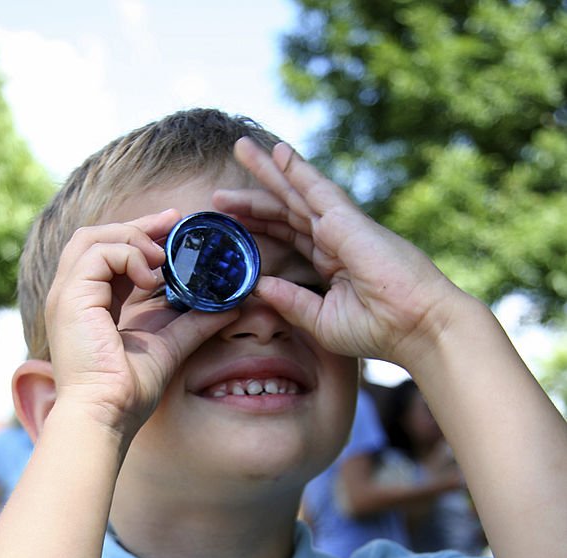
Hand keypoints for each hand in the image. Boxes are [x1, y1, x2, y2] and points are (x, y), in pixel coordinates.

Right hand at [44, 210, 236, 433]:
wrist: (107, 413)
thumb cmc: (128, 392)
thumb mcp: (169, 346)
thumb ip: (194, 323)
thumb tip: (230, 308)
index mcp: (88, 305)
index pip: (108, 254)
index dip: (139, 237)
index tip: (172, 230)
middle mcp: (73, 295)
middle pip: (96, 236)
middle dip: (136, 225)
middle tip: (174, 222)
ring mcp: (67, 294)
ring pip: (93, 237)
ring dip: (133, 238)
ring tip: (162, 258)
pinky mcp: (71, 297)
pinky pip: (99, 253)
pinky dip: (129, 255)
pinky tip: (150, 277)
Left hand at [215, 138, 471, 368]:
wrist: (416, 326)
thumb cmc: (379, 329)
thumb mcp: (322, 321)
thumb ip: (290, 301)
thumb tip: (258, 285)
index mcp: (329, 263)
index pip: (287, 238)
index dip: (257, 229)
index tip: (227, 225)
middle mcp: (334, 239)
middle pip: (285, 210)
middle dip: (253, 198)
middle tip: (219, 192)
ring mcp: (341, 227)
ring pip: (295, 193)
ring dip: (267, 172)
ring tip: (240, 149)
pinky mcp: (347, 221)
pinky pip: (316, 188)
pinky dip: (296, 168)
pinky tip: (276, 152)